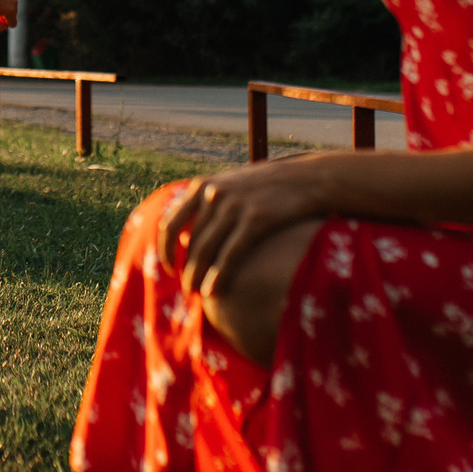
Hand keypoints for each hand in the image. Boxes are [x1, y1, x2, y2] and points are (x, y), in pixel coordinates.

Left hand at [157, 155, 334, 296]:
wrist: (308, 177)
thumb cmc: (268, 187)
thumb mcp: (232, 186)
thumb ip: (209, 206)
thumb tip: (187, 236)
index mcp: (203, 186)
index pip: (170, 222)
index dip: (164, 249)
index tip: (168, 268)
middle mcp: (214, 194)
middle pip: (191, 242)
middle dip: (186, 269)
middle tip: (185, 289)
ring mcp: (234, 205)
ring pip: (206, 250)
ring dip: (197, 276)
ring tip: (196, 294)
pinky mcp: (256, 218)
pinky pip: (230, 254)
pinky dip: (218, 276)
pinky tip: (213, 292)